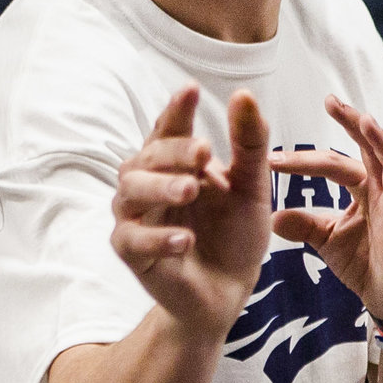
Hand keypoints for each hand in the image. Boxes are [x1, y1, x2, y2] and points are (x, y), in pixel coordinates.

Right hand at [111, 86, 275, 336]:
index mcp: (174, 163)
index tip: (190, 91)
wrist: (228, 291)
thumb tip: (244, 95)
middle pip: (147, 158)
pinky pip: (134, 241)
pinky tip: (185, 239)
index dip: (177, 111)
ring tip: (191, 190)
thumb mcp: (252, 188)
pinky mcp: (133, 254)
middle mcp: (147, 184)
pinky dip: (159, 238)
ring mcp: (136, 218)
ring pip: (131, 193)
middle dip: (174, 152)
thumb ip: (249, 144)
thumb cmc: (234, 235)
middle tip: (204, 151)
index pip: (169, 130)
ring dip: (162, 189)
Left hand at [268, 97, 382, 326]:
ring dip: (379, 141)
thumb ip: (304, 225)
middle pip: (368, 149)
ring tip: (363, 120)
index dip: (305, 159)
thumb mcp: (327, 242)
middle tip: (330, 101)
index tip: (273, 156)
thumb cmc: (367, 265)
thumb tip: (272, 215)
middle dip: (352, 123)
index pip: (334, 164)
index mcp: (364, 190)